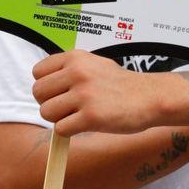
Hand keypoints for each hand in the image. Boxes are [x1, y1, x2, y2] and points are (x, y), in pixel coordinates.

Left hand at [32, 50, 169, 135]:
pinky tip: (83, 125)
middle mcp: (77, 73)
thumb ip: (68, 69)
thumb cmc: (120, 83)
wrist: (150, 97)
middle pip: (38, 92)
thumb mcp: (92, 63)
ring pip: (46, 111)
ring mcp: (84, 95)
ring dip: (58, 118)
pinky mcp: (91, 117)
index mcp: (75, 58)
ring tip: (76, 116)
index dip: (45, 85)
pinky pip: (60, 129)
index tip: (58, 92)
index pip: (37, 72)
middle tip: (66, 107)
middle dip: (48, 102)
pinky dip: (68, 131)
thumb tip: (43, 82)